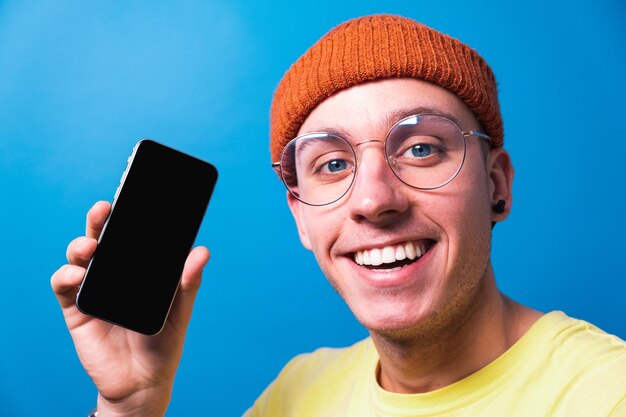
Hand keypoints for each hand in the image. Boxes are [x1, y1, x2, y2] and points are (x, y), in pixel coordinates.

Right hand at [51, 201, 209, 416]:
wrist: (143, 381)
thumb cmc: (164, 342)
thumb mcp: (180, 310)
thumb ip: (188, 282)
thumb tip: (202, 250)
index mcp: (138, 270)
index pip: (130, 237)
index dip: (128, 216)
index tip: (131, 196)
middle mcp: (113, 273)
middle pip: (102, 239)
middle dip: (99, 220)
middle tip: (105, 208)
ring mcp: (93, 289)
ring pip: (79, 257)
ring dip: (81, 245)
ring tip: (91, 246)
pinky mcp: (76, 309)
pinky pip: (63, 286)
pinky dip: (66, 276)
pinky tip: (78, 276)